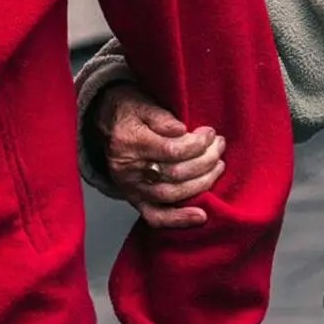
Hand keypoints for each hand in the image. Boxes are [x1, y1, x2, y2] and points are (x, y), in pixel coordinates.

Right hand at [95, 84, 225, 227]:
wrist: (105, 126)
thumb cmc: (128, 113)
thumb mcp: (142, 104)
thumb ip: (161, 117)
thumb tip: (181, 130)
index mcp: (129, 142)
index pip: (171, 150)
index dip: (197, 144)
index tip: (210, 134)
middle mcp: (129, 169)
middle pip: (175, 173)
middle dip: (205, 161)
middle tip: (218, 146)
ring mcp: (132, 188)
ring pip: (172, 194)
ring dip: (202, 183)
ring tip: (218, 167)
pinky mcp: (135, 200)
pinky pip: (156, 217)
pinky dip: (179, 219)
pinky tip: (201, 216)